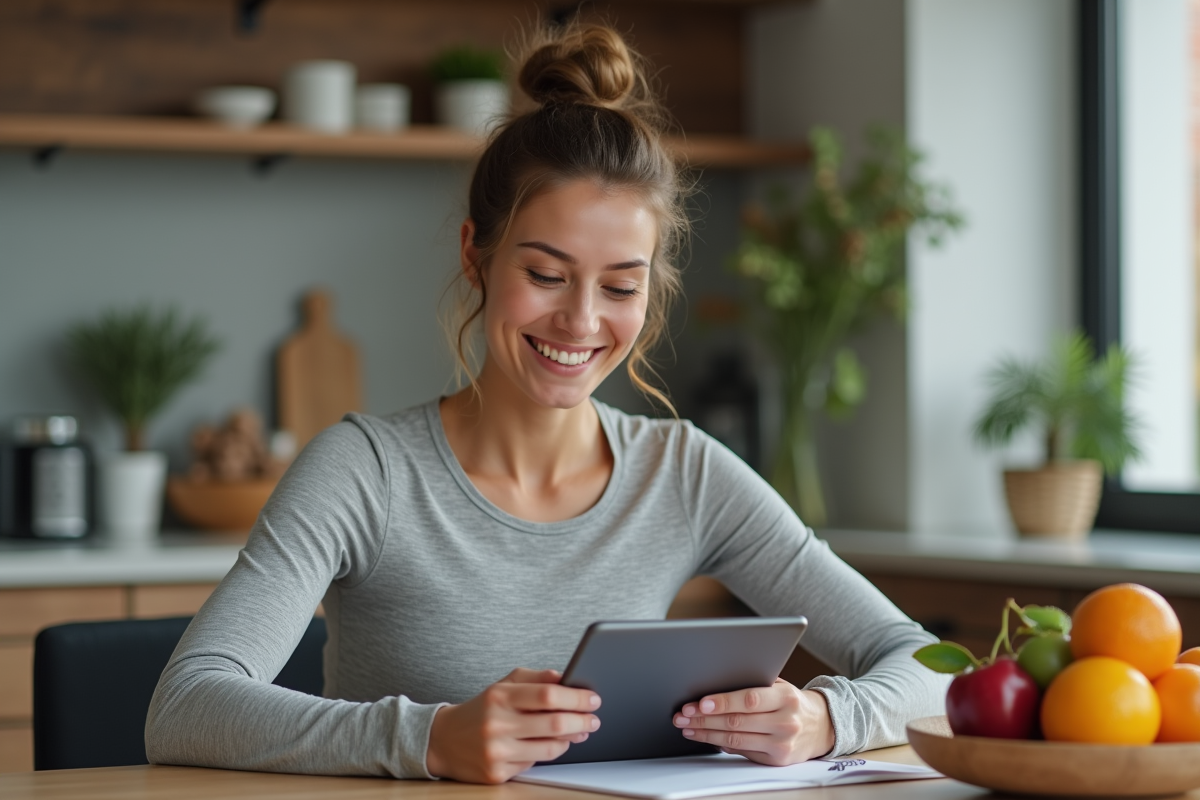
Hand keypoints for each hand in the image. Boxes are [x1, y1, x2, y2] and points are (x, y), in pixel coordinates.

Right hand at [426, 667, 600, 783]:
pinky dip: (549, 752)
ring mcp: (497, 752)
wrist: (442, 741)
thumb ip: (535, 678)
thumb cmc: (480, 710)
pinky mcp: (497, 774)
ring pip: (550, 747)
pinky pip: (535, 763)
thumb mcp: (502, 686)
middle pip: (554, 723)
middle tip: (594, 718)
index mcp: (499, 697)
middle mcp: (497, 724)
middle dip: (582, 720)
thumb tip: (565, 679)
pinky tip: (552, 744)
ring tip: (580, 730)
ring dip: (572, 738)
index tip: (592, 698)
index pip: (547, 695)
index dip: (576, 697)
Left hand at [672, 679, 834, 764]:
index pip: (749, 700)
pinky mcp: (776, 760)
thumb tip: (716, 684)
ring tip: (687, 726)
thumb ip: (754, 684)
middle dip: (705, 718)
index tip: (701, 702)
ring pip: (735, 739)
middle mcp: (785, 722)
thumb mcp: (780, 686)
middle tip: (684, 714)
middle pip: (737, 721)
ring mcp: (781, 744)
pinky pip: (742, 751)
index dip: (723, 702)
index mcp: (786, 698)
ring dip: (706, 733)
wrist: (822, 726)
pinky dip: (720, 744)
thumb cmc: (792, 702)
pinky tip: (705, 737)